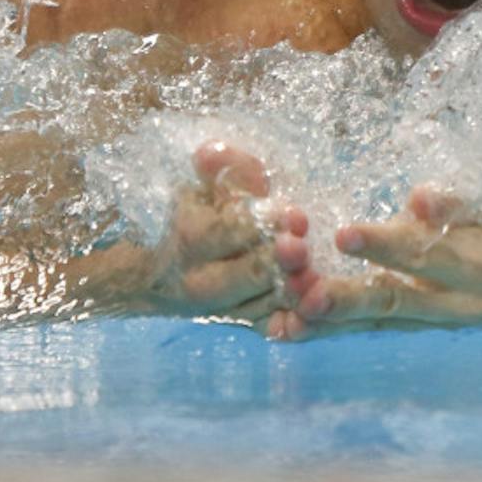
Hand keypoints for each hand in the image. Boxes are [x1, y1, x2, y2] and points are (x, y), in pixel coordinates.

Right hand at [148, 142, 317, 334]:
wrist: (165, 273)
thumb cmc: (200, 213)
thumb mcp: (208, 186)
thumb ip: (222, 168)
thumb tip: (208, 153)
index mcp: (193, 238)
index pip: (228, 231)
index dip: (260, 224)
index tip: (292, 214)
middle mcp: (204, 280)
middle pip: (247, 274)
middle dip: (278, 262)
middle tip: (302, 249)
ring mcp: (225, 308)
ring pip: (263, 305)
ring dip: (292, 295)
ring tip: (316, 281)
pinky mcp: (245, 324)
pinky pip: (268, 329)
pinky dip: (289, 325)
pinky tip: (310, 314)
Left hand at [286, 187, 481, 336]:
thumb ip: (461, 204)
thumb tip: (420, 199)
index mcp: (480, 266)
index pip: (425, 253)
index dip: (384, 244)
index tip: (342, 234)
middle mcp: (457, 303)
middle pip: (394, 302)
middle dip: (346, 299)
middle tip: (302, 294)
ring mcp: (440, 321)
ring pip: (378, 323)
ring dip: (331, 323)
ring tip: (284, 324)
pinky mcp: (425, 326)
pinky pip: (376, 330)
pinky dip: (335, 330)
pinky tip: (291, 331)